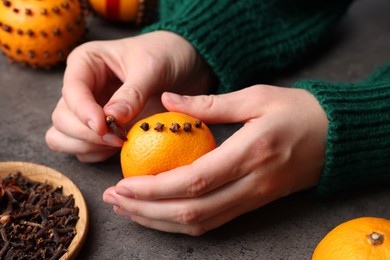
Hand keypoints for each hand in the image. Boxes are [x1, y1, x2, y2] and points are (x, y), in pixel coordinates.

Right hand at [45, 31, 213, 161]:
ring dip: (87, 146)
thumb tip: (112, 119)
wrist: (182, 65)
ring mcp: (87, 110)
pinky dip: (96, 154)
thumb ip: (132, 94)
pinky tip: (119, 148)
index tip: (104, 126)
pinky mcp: (98, 129)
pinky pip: (83, 149)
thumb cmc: (164, 57)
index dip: (83, 112)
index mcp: (86, 63)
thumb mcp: (151, 69)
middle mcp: (81, 88)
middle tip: (118, 138)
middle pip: (62, 118)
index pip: (71, 91)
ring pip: (63, 137)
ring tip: (118, 143)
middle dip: (86, 133)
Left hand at [103, 85, 328, 234]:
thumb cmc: (297, 111)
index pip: (193, 181)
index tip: (123, 184)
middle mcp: (252, 184)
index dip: (153, 188)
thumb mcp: (255, 96)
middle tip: (115, 199)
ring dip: (160, 220)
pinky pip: (214, 221)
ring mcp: (255, 199)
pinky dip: (181, 221)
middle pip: (191, 211)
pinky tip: (160, 213)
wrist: (335, 136)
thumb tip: (167, 102)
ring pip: (200, 223)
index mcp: (251, 153)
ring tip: (129, 208)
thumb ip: (209, 104)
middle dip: (147, 210)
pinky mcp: (255, 203)